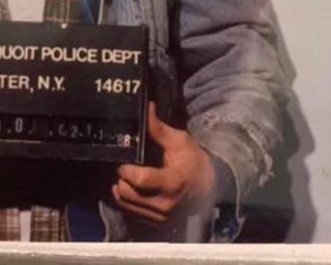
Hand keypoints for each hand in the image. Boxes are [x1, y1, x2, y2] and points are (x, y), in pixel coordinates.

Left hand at [112, 102, 215, 222]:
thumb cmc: (194, 161)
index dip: (126, 169)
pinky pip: (131, 212)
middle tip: (124, 166)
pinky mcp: (155, 222)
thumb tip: (146, 108)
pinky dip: (127, 200)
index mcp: (171, 182)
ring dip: (122, 189)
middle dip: (121, 178)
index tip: (123, 160)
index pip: (139, 180)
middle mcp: (163, 204)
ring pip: (125, 204)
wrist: (209, 188)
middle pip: (127, 194)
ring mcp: (159, 216)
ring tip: (127, 176)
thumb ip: (158, 128)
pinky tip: (132, 188)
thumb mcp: (179, 141)